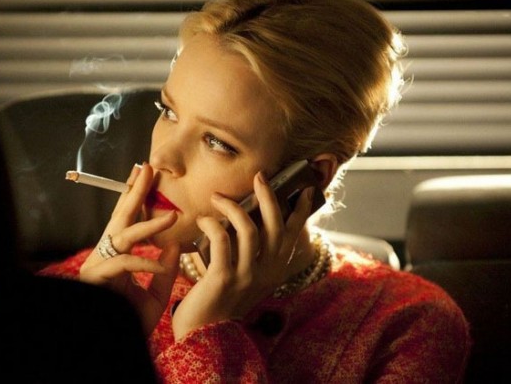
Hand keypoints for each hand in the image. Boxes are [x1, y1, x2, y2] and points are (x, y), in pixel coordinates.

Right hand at [79, 163, 180, 334]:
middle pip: (120, 217)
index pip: (130, 221)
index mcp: (120, 256)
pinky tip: (158, 262)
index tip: (149, 176)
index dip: (138, 198)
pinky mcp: (96, 280)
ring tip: (172, 216)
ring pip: (122, 236)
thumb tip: (176, 244)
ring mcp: (98, 266)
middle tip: (147, 168)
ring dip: (148, 225)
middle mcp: (106, 255)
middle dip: (134, 192)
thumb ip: (165, 270)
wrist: (118, 348)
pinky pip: (122, 264)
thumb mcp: (155, 294)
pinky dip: (143, 262)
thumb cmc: (131, 322)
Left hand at [171, 171, 313, 339]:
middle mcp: (266, 272)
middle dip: (269, 196)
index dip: (301, 210)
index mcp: (275, 270)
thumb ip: (256, 255)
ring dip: (233, 207)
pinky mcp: (223, 278)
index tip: (307, 189)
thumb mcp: (249, 278)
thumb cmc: (223, 300)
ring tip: (218, 197)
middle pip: (275, 226)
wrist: (204, 334)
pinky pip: (222, 240)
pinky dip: (212, 224)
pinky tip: (203, 220)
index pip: (293, 234)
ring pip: (249, 229)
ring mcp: (247, 276)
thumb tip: (251, 220)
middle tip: (260, 176)